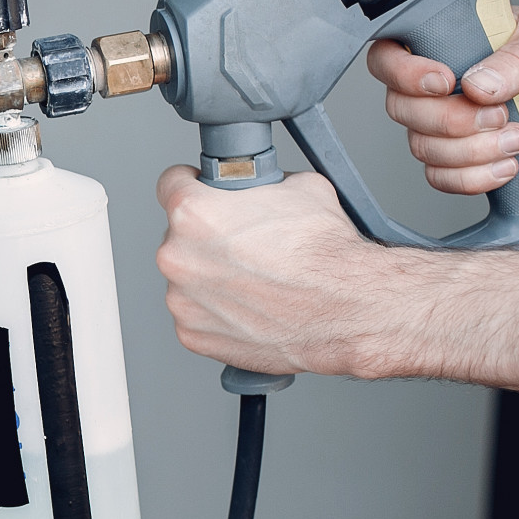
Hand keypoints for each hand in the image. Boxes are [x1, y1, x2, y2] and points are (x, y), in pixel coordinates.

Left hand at [154, 167, 399, 377]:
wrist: (347, 310)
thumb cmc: (326, 255)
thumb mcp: (299, 187)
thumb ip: (259, 185)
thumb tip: (257, 187)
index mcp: (192, 213)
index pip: (171, 184)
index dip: (191, 184)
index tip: (199, 192)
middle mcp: (177, 257)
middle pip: (179, 236)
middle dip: (206, 238)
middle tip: (243, 246)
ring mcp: (181, 300)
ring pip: (187, 279)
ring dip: (210, 277)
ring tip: (253, 280)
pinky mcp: (192, 334)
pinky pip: (197, 316)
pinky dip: (217, 312)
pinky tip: (249, 307)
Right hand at [366, 8, 518, 196]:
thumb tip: (476, 84)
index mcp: (447, 44)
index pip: (389, 56)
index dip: (404, 74)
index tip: (446, 81)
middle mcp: (436, 86)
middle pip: (401, 109)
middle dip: (452, 120)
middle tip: (500, 114)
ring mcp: (444, 125)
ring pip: (423, 148)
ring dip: (473, 151)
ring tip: (518, 137)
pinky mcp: (460, 159)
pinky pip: (441, 178)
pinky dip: (475, 178)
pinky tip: (508, 165)